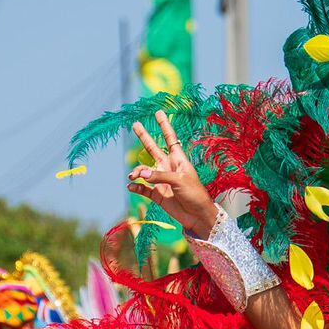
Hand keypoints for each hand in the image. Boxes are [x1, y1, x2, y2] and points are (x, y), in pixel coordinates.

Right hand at [128, 110, 217, 237]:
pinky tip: (132, 186)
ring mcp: (162, 181)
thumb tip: (140, 174)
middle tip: (135, 124)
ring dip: (137, 172)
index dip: (165, 126)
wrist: (197, 216)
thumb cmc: (195, 194)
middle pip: (153, 148)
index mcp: (178, 160)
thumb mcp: (179, 181)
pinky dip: (137, 187)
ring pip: (144, 171)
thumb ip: (159, 175)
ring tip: (133, 176)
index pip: (170, 139)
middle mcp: (168, 168)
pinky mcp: (158, 195)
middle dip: (145, 137)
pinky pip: (143, 188)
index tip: (159, 112)